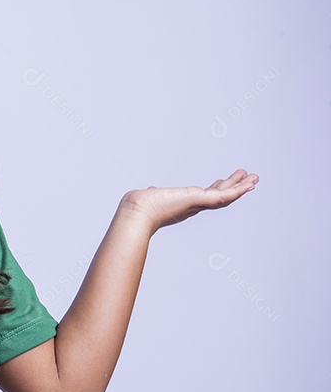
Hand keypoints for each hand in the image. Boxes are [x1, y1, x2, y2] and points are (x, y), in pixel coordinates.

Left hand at [119, 169, 258, 234]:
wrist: (137, 212)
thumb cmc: (139, 207)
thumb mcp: (151, 196)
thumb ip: (154, 193)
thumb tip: (151, 190)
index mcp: (185, 204)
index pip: (205, 196)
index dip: (217, 189)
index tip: (224, 182)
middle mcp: (194, 206)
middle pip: (219, 196)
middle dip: (234, 187)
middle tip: (248, 179)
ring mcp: (197, 204)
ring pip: (225, 196)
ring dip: (241, 187)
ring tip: (254, 178)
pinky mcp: (199, 200)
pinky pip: (223, 195)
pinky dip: (238, 190)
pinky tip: (249, 184)